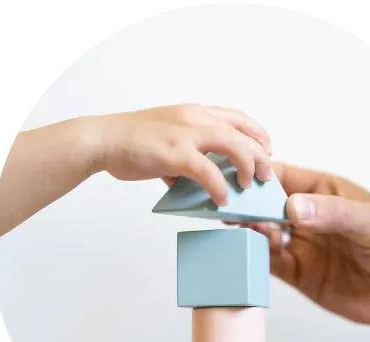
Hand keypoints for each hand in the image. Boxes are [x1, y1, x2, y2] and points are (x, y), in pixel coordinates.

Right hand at [92, 104, 272, 205]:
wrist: (103, 139)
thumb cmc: (133, 141)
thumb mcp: (168, 139)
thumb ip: (188, 157)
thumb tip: (199, 182)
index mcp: (195, 112)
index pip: (238, 117)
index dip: (258, 133)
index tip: (266, 150)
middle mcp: (195, 118)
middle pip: (243, 132)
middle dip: (260, 155)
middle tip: (265, 175)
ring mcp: (185, 134)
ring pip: (233, 145)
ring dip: (247, 166)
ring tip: (247, 185)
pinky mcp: (174, 153)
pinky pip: (207, 171)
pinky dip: (219, 186)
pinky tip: (222, 199)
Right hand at [236, 162, 369, 341]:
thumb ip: (333, 214)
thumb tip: (292, 207)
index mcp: (325, 193)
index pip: (284, 177)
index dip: (259, 176)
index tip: (238, 178)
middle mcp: (308, 217)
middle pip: (266, 205)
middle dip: (247, 205)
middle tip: (230, 208)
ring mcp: (302, 246)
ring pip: (263, 233)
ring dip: (250, 231)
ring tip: (242, 231)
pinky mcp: (299, 274)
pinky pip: (270, 263)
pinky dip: (256, 258)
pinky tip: (249, 253)